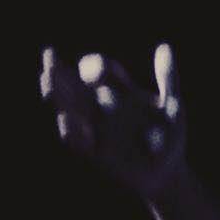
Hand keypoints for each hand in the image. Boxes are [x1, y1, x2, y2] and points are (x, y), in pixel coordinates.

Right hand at [39, 43, 185, 199]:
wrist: (167, 172)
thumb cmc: (170, 138)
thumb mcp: (173, 108)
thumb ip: (168, 79)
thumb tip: (165, 46)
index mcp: (118, 90)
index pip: (99, 69)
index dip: (95, 67)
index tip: (97, 74)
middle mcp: (101, 106)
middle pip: (74, 84)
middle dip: (61, 71)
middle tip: (49, 56)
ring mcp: (95, 128)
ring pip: (69, 108)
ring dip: (58, 95)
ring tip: (47, 81)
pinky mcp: (94, 152)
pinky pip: (78, 142)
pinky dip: (73, 133)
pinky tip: (66, 122)